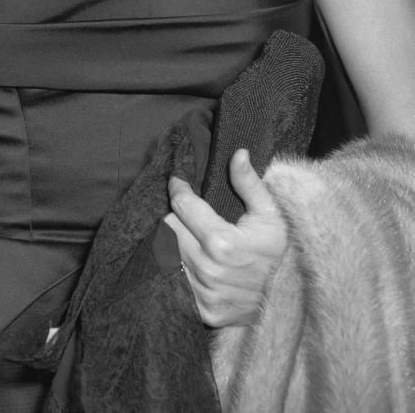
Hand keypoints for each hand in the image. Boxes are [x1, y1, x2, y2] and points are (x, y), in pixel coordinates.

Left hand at [164, 148, 286, 326]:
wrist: (295, 304)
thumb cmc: (283, 254)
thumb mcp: (272, 216)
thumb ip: (249, 184)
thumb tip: (238, 153)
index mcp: (221, 243)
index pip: (181, 204)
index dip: (180, 188)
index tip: (181, 182)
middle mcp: (207, 268)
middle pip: (169, 226)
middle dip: (179, 216)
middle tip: (192, 215)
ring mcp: (203, 292)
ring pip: (168, 251)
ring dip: (177, 240)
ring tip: (194, 236)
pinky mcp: (201, 309)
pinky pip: (175, 279)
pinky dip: (180, 267)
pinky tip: (195, 262)